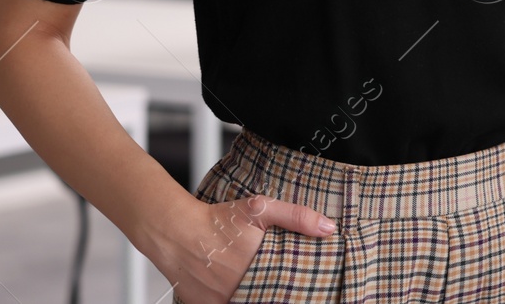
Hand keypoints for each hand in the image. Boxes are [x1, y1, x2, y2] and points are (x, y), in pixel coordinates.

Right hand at [150, 193, 335, 303]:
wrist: (175, 231)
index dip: (297, 291)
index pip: (287, 291)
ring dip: (257, 297)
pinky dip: (236, 300)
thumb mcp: (260, 209)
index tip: (307, 289)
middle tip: (287, 288)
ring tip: (263, 287)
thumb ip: (296, 217)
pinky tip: (241, 291)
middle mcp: (242, 289)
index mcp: (260, 269)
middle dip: (278, 294)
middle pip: (267, 298)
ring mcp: (223, 300)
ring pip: (249, 302)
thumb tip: (329, 228)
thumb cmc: (218, 219)